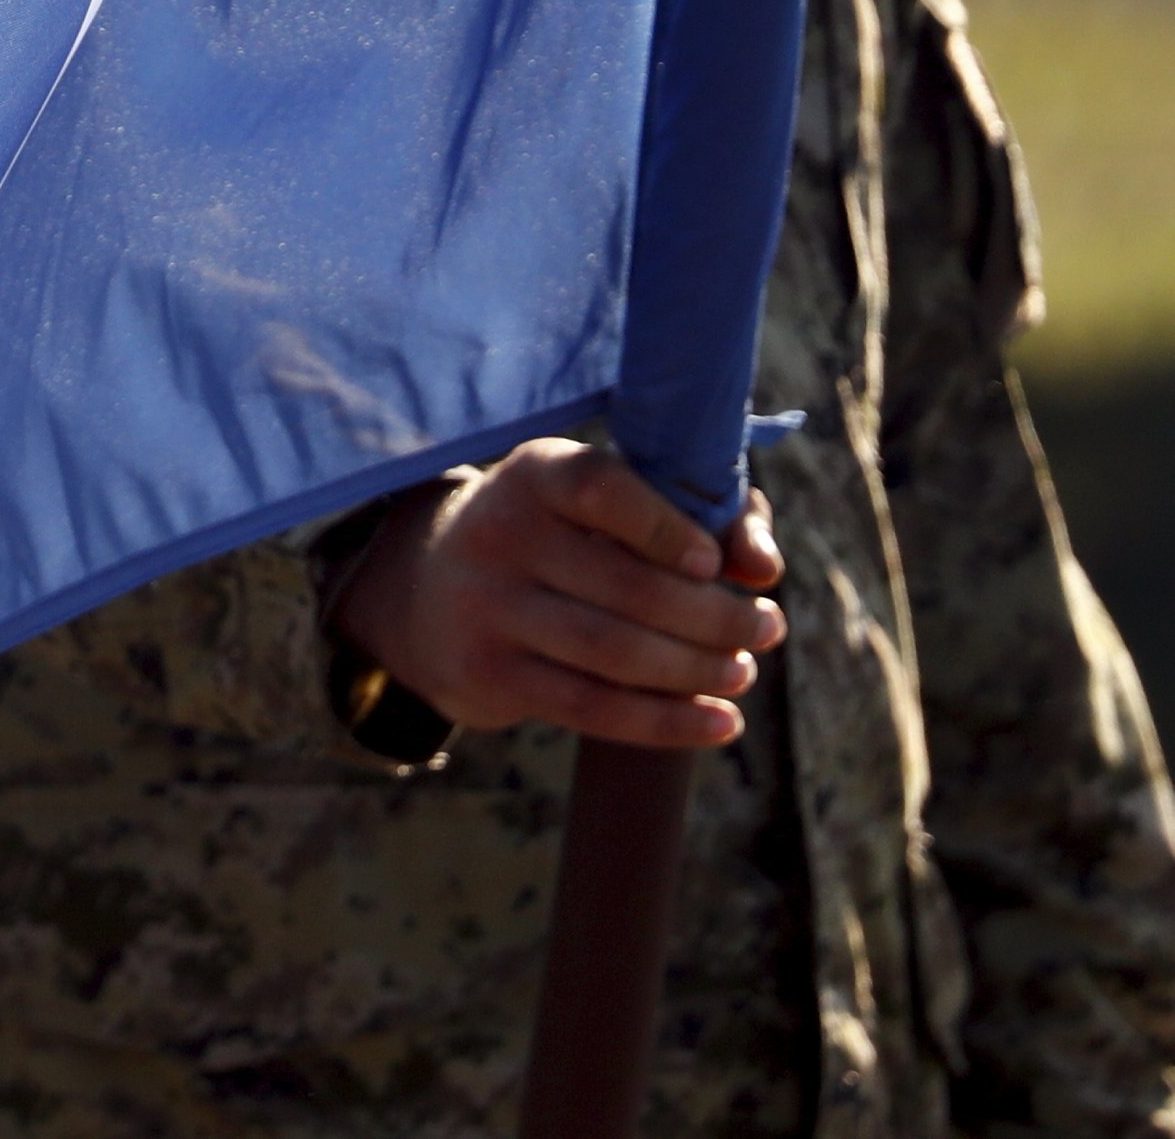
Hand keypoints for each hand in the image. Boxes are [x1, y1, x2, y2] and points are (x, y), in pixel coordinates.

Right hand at [330, 439, 784, 747]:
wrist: (428, 590)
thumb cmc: (557, 537)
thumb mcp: (605, 505)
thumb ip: (700, 515)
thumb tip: (763, 566)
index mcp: (533, 474)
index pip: (601, 490)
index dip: (665, 527)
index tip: (715, 562)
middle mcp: (498, 533)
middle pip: (629, 588)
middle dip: (718, 618)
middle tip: (768, 629)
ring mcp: (485, 607)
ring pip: (616, 653)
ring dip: (699, 670)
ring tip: (743, 672)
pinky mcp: (486, 673)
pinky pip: (592, 708)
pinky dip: (668, 722)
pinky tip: (720, 723)